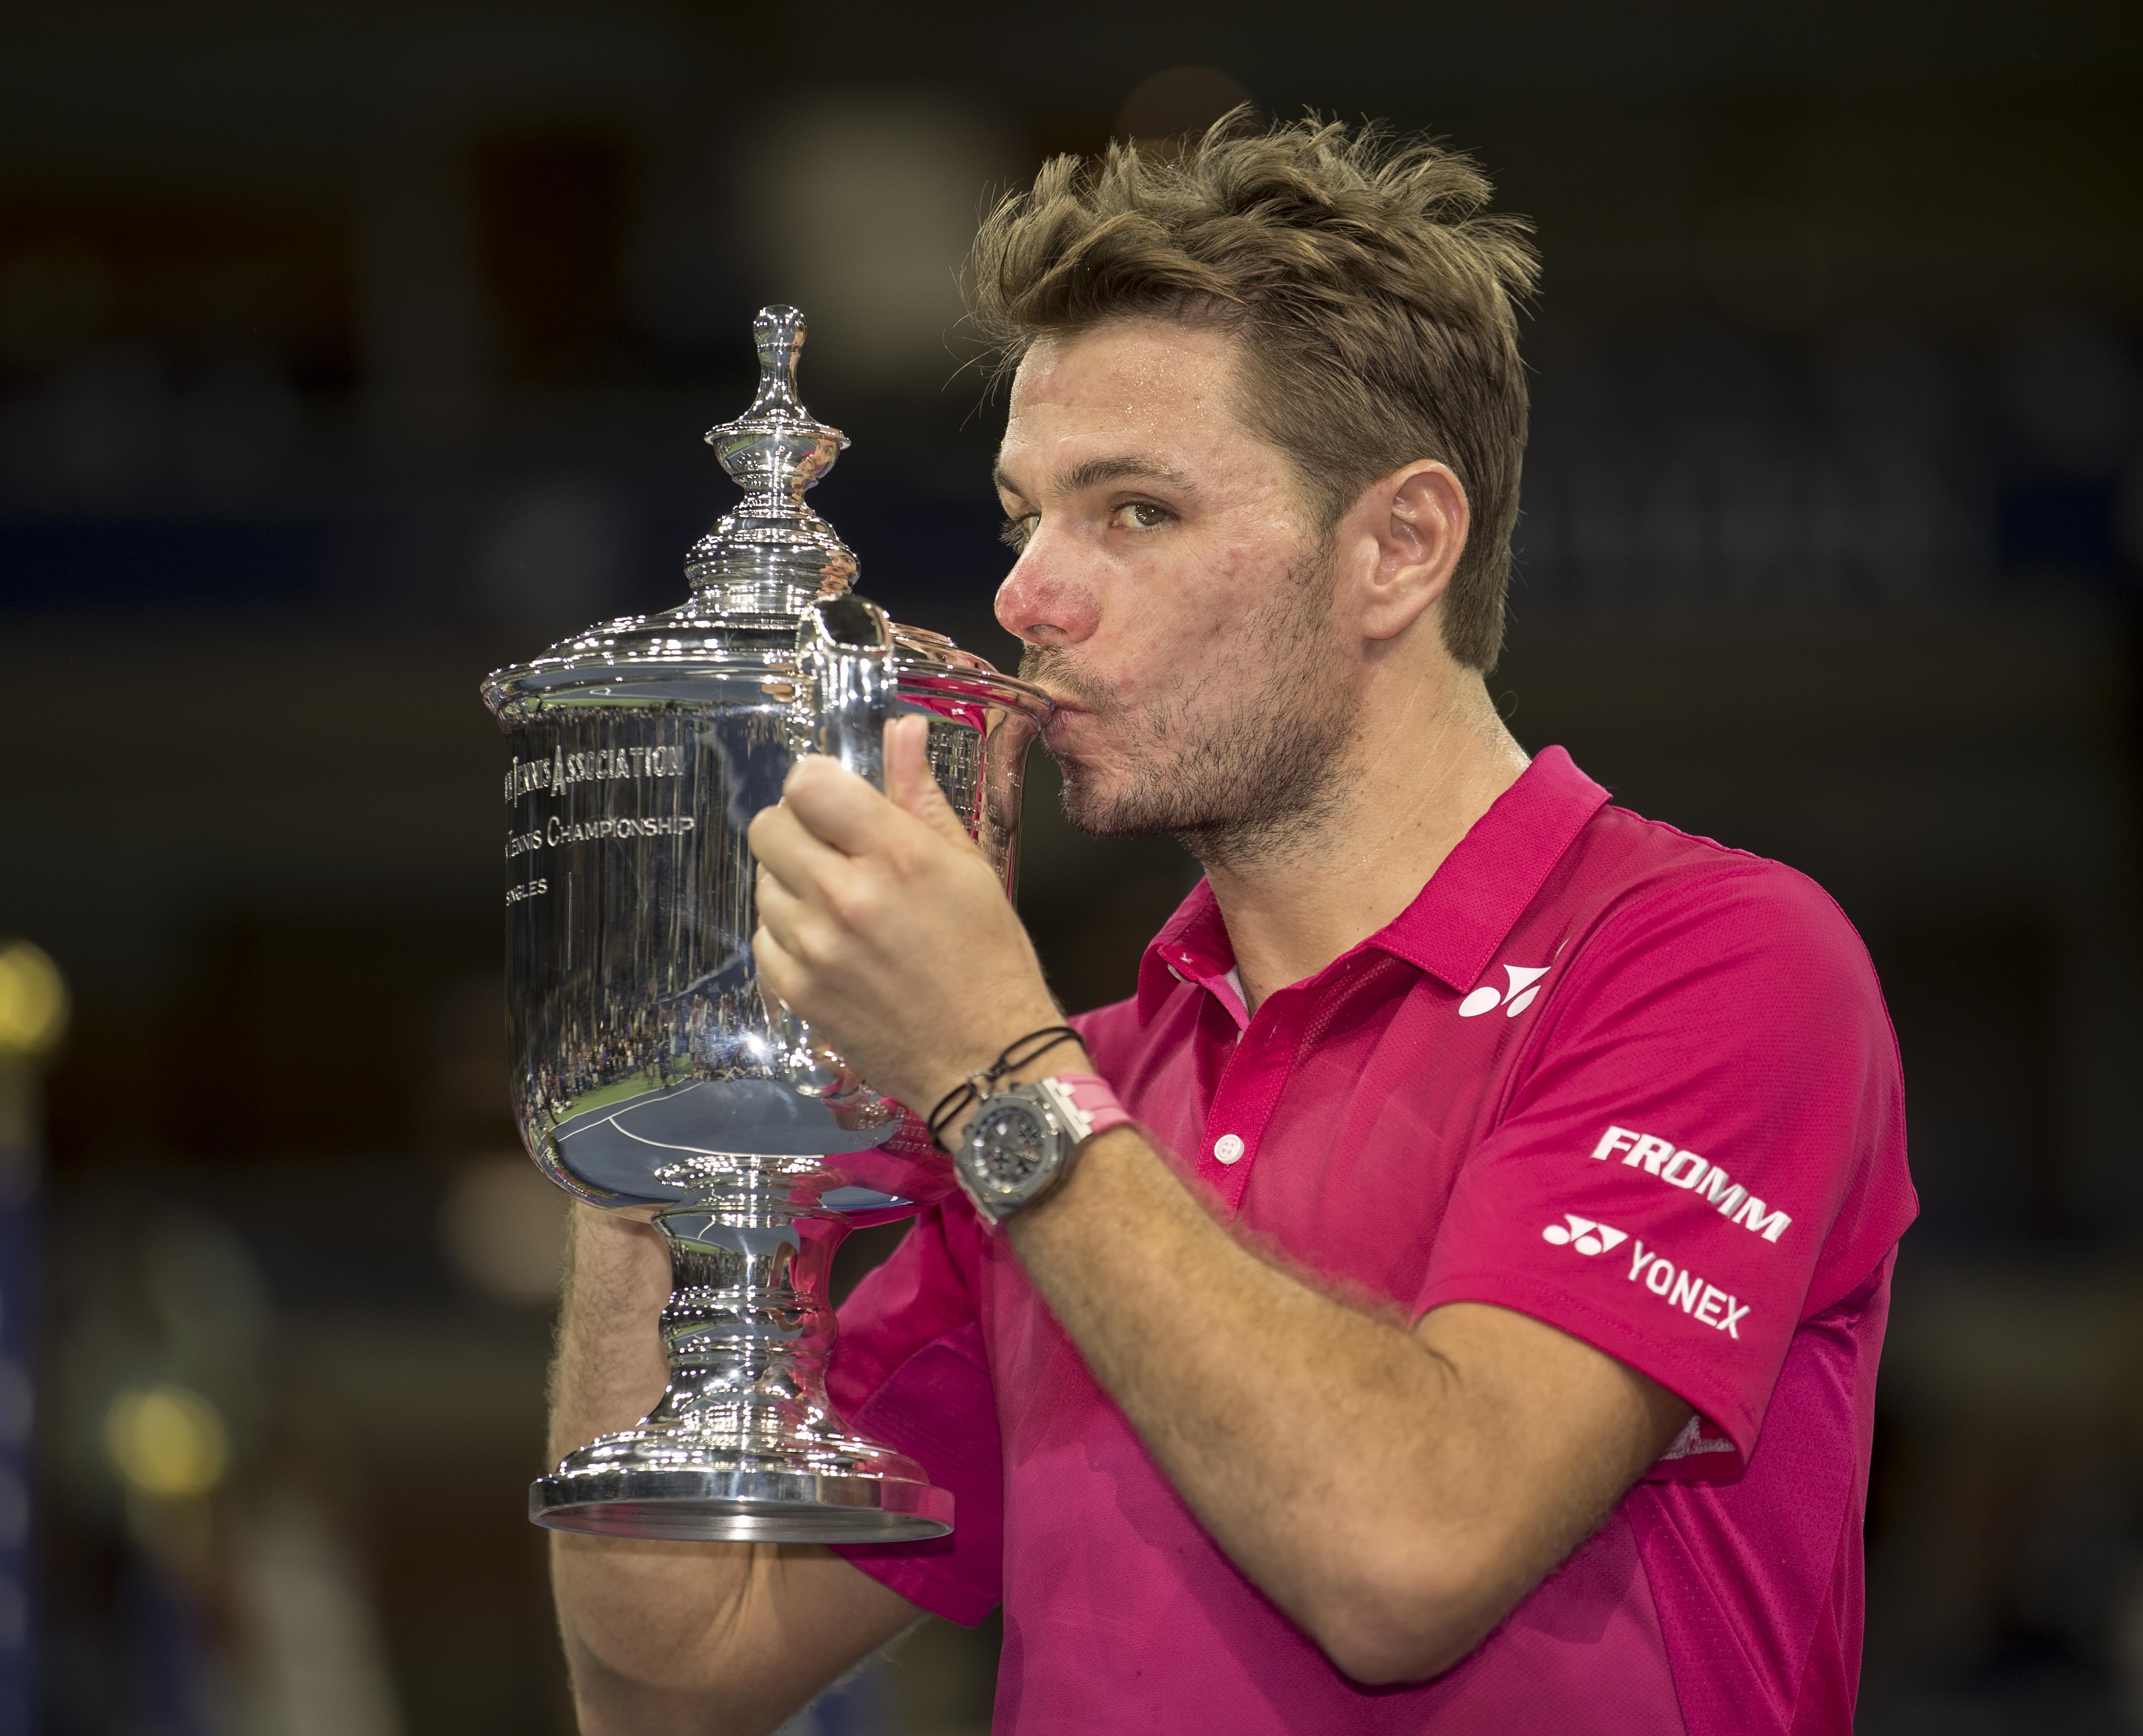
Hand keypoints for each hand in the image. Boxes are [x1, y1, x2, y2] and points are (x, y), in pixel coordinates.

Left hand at [747, 714, 1065, 1116]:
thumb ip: (921, 795)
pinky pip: (763, 936)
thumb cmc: (989, 958)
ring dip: (792, 883)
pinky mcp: (795, 991)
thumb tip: (902, 728)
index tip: (836, 801)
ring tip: (841, 905)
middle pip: (769, 827)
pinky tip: (830, 945)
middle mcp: (845, 895)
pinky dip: (788, 933)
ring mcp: (813, 948)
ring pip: (762, 882)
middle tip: (835, 851)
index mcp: (895, 855)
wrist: (986, 1061)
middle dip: (797, 828)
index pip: (808, 783)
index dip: (817, 784)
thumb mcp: (968, 866)